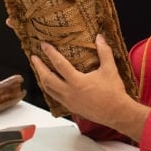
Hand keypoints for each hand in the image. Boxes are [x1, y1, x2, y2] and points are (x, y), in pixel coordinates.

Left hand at [31, 34, 148, 140]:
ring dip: (42, 78)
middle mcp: (69, 92)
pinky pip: (55, 97)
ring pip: (48, 89)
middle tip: (34, 58)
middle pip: (47, 78)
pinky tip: (50, 84)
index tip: (43, 45)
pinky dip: (49, 88)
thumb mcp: (110, 69)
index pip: (59, 64)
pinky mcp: (70, 107)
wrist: (116, 112)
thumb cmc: (113, 92)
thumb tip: (100, 37)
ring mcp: (68, 101)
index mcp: (77, 82)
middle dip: (39, 67)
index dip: (50, 53)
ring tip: (39, 70)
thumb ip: (104, 52)